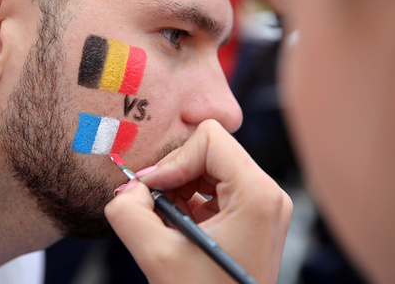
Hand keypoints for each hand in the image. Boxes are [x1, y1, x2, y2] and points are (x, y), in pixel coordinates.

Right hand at [105, 119, 292, 283]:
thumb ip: (129, 213)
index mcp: (257, 195)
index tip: (155, 189)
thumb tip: (127, 188)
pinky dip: (189, 200)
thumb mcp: (158, 257)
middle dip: (176, 174)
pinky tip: (180, 226)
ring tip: (169, 220)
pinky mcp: (252, 213)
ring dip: (180, 187)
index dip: (175, 159)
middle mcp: (267, 193)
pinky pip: (214, 186)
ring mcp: (263, 204)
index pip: (210, 138)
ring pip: (210, 166)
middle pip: (211, 149)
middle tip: (156, 204)